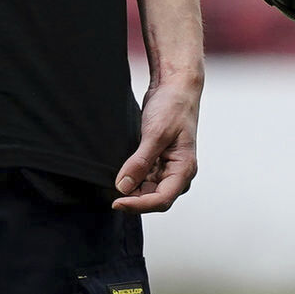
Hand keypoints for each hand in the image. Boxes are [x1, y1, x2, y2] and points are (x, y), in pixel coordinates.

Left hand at [114, 73, 200, 211]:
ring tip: (112, 184)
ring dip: (132, 191)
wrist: (175, 88)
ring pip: (148, 191)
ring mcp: (168, 168)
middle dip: (133, 200)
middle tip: (110, 195)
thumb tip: (124, 186)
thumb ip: (140, 162)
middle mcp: (178, 173)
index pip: (162, 199)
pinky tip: (120, 175)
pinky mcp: (158, 162)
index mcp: (184, 169)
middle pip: (154, 198)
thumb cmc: (174, 107)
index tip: (116, 202)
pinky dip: (132, 179)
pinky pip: (145, 179)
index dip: (138, 205)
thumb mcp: (156, 133)